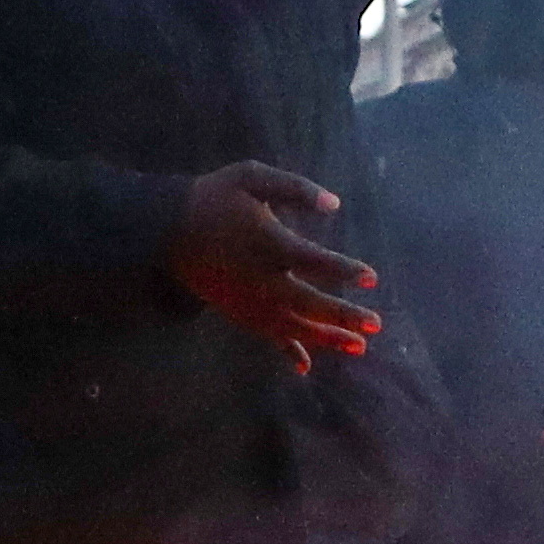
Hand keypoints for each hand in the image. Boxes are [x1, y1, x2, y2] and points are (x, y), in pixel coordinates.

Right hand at [168, 161, 379, 368]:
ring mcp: (249, 300)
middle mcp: (261, 278)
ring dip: (327, 339)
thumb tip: (334, 204)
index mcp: (268, 242)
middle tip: (376, 324)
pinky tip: (306, 366)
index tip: (372, 278)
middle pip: (310, 303)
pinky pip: (267, 336)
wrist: (167, 230)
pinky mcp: (239, 312)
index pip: (315, 261)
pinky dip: (287, 351)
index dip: (345, 271)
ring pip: (293, 326)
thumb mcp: (251, 177)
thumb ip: (294, 188)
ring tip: (359, 347)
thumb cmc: (214, 198)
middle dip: (344, 316)